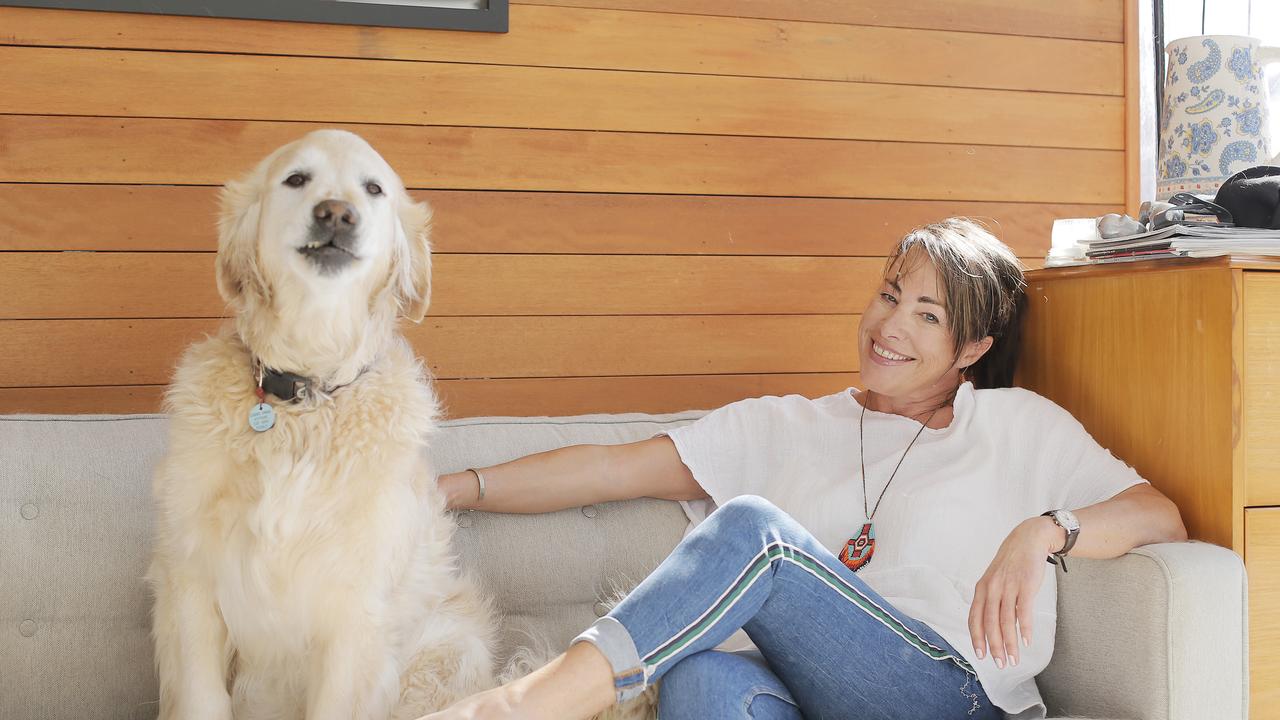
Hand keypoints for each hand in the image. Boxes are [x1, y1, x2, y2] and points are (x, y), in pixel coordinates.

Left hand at [967, 516, 1063, 668]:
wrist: (1027, 540)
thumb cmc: (1010, 564)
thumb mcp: (994, 580)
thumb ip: (992, 601)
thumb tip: (994, 627)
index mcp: (981, 589)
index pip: (975, 617)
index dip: (977, 638)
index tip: (981, 655)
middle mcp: (992, 588)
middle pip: (990, 623)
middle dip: (994, 646)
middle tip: (1000, 664)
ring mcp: (1008, 587)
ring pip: (1006, 621)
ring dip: (1010, 643)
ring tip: (1014, 659)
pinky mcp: (1025, 585)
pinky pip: (1023, 611)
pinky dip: (1025, 628)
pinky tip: (1026, 641)